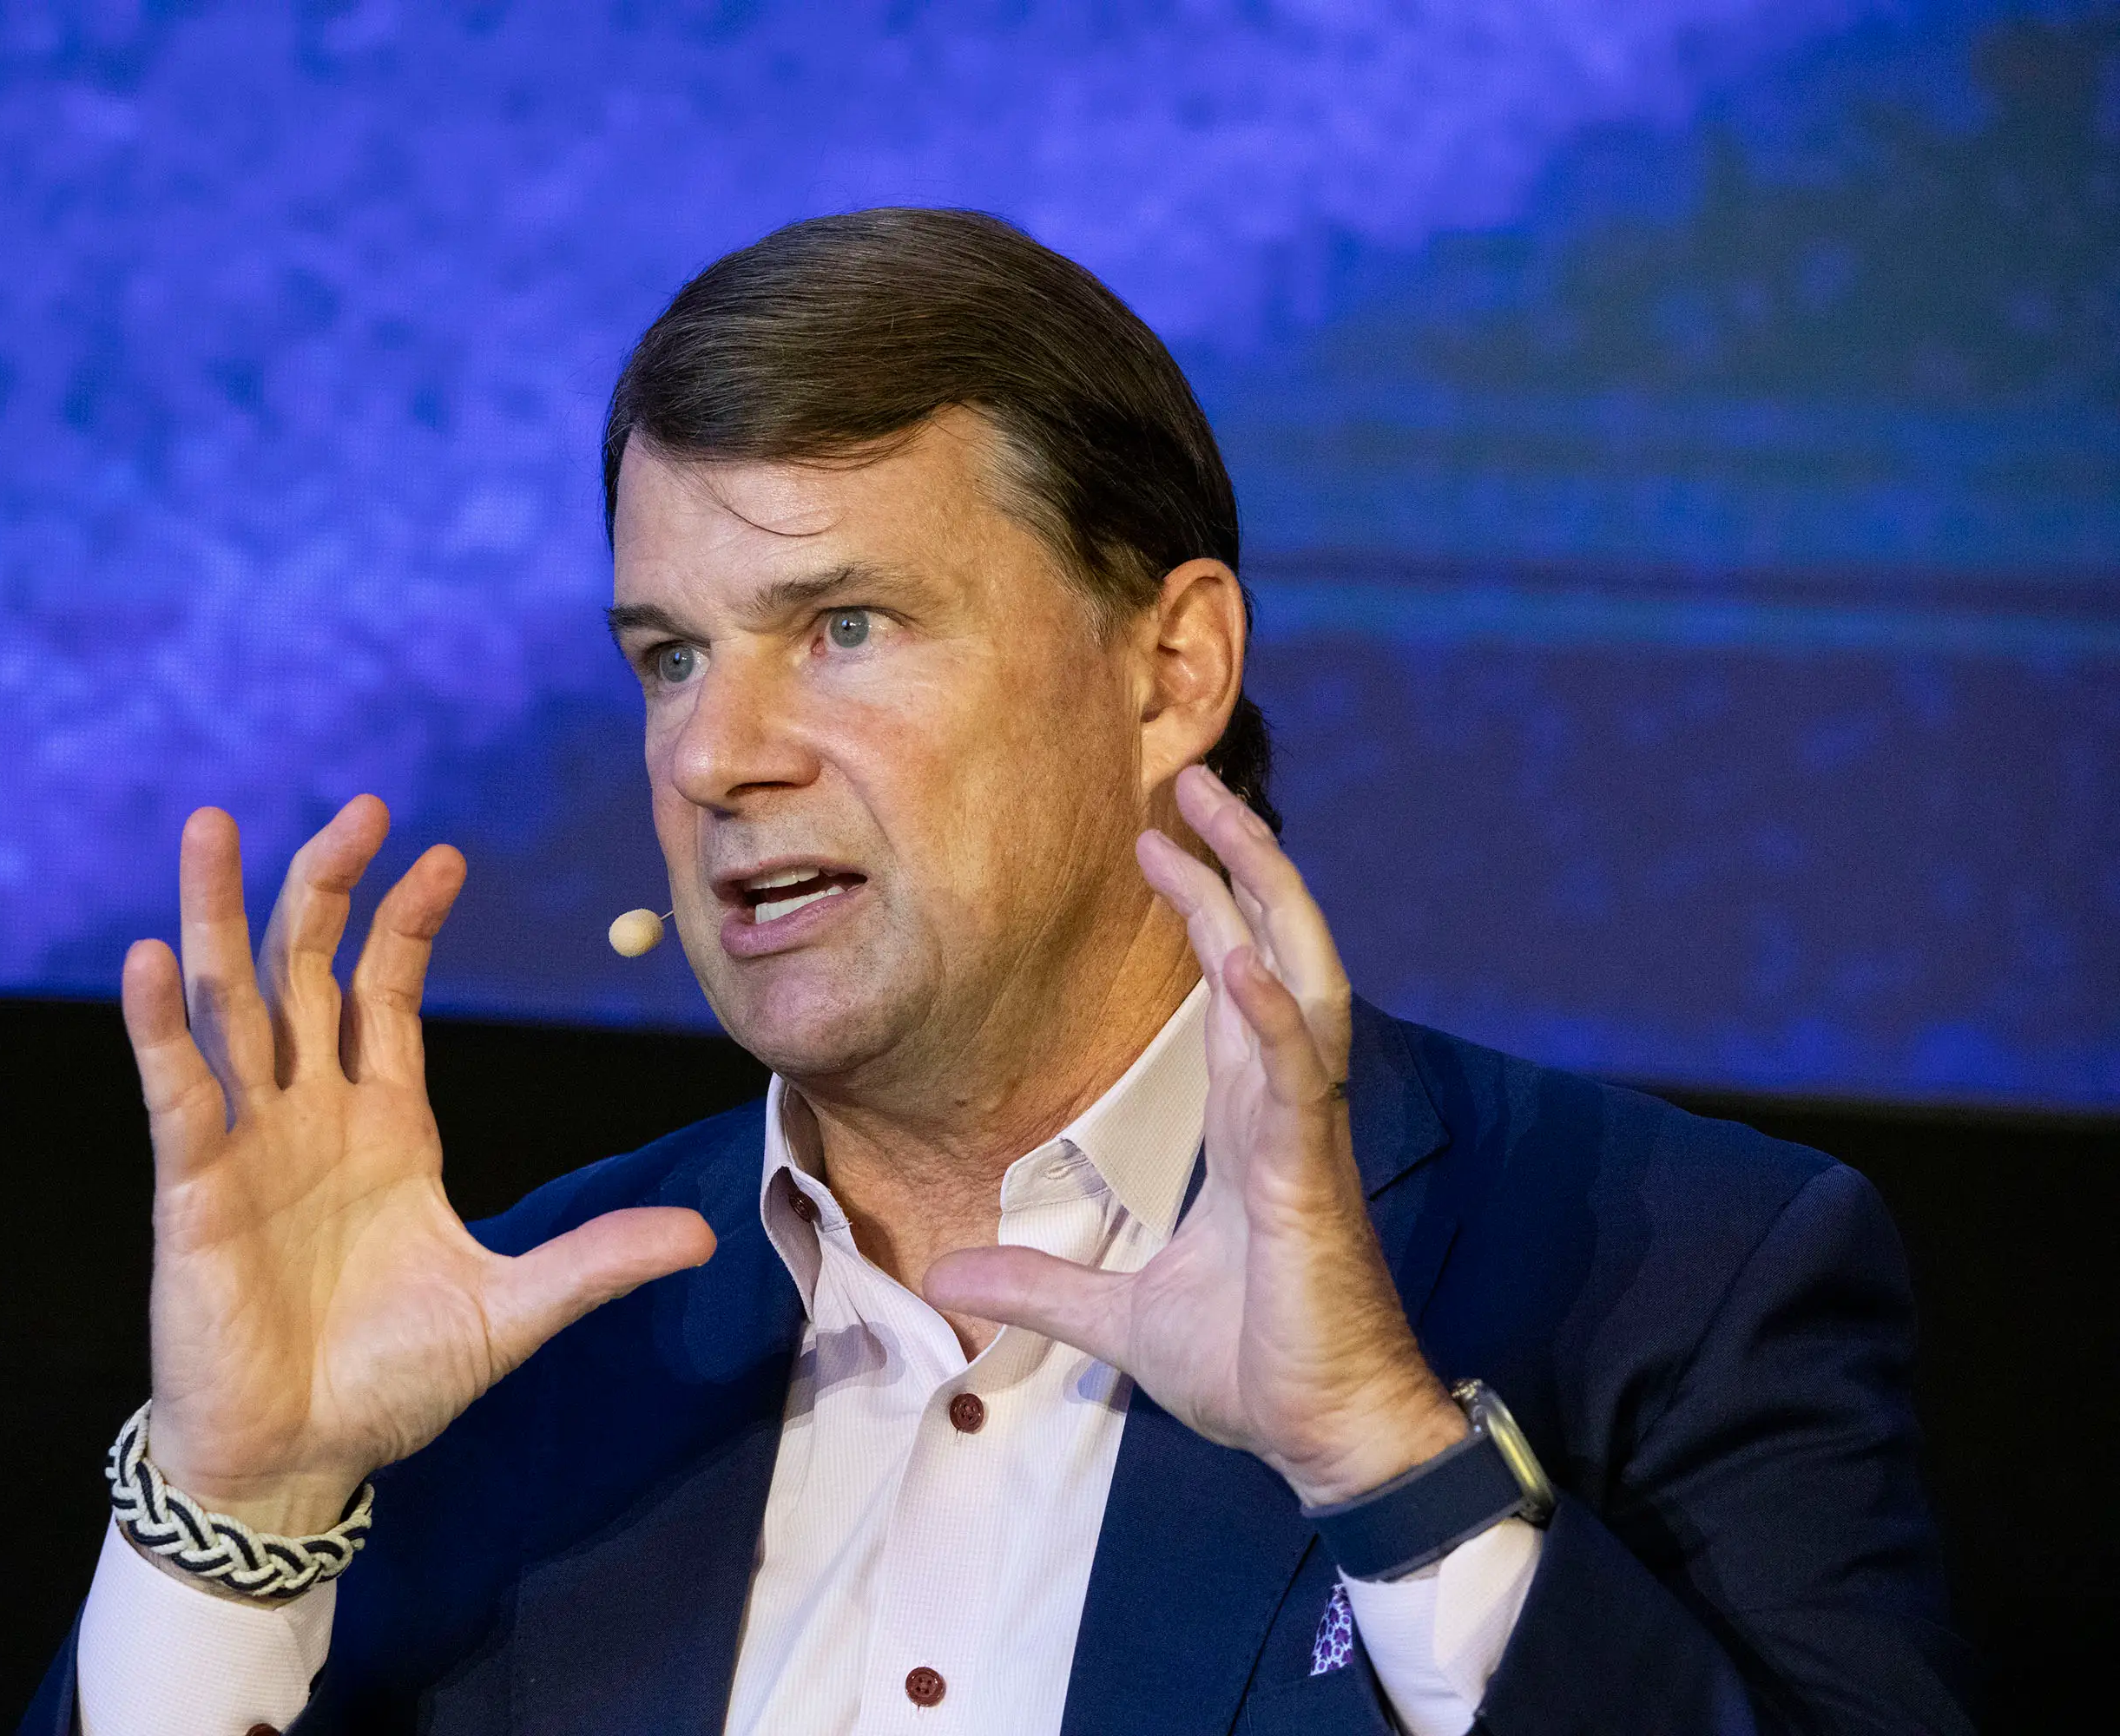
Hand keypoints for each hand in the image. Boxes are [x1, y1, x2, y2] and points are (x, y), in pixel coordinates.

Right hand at [125, 797, 716, 1536]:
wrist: (303, 1459)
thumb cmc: (394, 1383)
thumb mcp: (513, 1312)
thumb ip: (596, 1262)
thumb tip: (704, 1237)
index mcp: (387, 1124)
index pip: (387, 992)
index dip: (409, 920)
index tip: (444, 853)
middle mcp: (312, 1112)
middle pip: (308, 969)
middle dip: (329, 886)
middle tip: (359, 808)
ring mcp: (247, 1140)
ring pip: (230, 1001)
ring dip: (219, 914)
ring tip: (213, 825)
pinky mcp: (192, 1184)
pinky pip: (175, 1088)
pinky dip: (159, 1023)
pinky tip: (152, 956)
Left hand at [924, 766, 1461, 1506]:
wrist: (1324, 1440)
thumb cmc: (1252, 1371)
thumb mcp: (1116, 1319)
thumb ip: (1040, 1286)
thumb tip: (954, 1275)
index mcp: (1252, 1123)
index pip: (1232, 985)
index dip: (1206, 909)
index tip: (1158, 844)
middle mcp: (1285, 1109)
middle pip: (1275, 951)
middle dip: (1243, 865)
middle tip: (1198, 783)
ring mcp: (1304, 1138)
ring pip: (1299, 984)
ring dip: (1266, 897)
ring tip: (1226, 820)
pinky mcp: (1311, 1184)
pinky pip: (1296, 1082)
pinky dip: (1270, 1016)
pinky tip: (1241, 959)